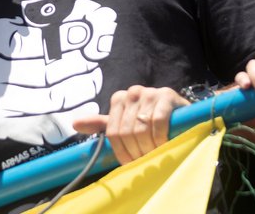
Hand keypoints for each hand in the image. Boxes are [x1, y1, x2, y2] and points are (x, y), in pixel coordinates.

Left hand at [73, 86, 188, 164]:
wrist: (180, 113)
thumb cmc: (149, 121)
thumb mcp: (125, 123)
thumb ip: (102, 124)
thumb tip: (74, 124)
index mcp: (119, 99)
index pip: (113, 132)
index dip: (123, 152)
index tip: (132, 163)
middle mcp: (132, 92)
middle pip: (127, 132)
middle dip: (137, 151)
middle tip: (146, 161)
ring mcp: (149, 93)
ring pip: (141, 128)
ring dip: (149, 147)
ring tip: (156, 155)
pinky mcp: (167, 96)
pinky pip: (158, 121)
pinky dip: (160, 137)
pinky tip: (165, 144)